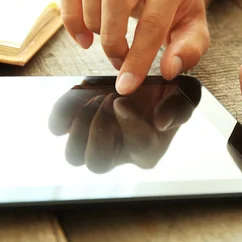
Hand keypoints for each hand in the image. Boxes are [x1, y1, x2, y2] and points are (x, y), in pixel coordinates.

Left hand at [48, 82, 197, 173]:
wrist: (140, 76)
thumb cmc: (165, 91)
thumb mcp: (183, 94)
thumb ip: (178, 108)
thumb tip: (161, 122)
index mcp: (148, 151)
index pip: (138, 147)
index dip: (129, 123)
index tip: (123, 100)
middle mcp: (118, 153)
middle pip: (97, 164)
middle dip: (101, 129)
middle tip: (112, 98)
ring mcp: (93, 142)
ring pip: (73, 156)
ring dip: (81, 124)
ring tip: (97, 97)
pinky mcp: (73, 124)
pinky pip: (57, 126)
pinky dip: (63, 110)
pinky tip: (81, 92)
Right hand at [60, 0, 209, 94]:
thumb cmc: (178, 6)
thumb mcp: (194, 28)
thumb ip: (188, 50)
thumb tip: (169, 69)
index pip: (152, 22)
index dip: (137, 58)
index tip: (126, 85)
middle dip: (112, 39)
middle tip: (117, 62)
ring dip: (91, 24)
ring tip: (102, 42)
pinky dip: (70, 16)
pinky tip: (83, 36)